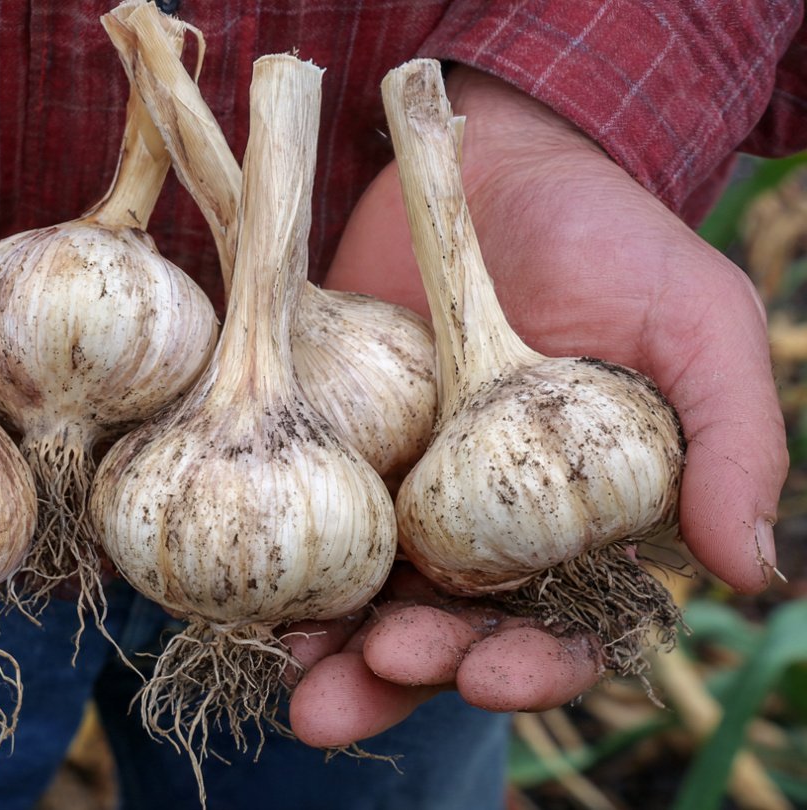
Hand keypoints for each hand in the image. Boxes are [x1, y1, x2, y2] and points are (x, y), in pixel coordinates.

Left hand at [287, 67, 786, 746]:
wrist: (486, 167)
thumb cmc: (611, 241)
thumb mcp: (694, 322)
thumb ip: (729, 441)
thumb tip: (749, 570)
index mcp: (577, 530)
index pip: (562, 630)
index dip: (532, 667)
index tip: (491, 671)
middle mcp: (485, 536)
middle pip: (449, 636)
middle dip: (413, 673)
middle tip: (380, 669)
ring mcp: (399, 502)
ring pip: (366, 606)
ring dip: (335, 658)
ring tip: (302, 686)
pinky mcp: (333, 459)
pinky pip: (298, 534)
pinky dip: (277, 577)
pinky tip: (257, 608)